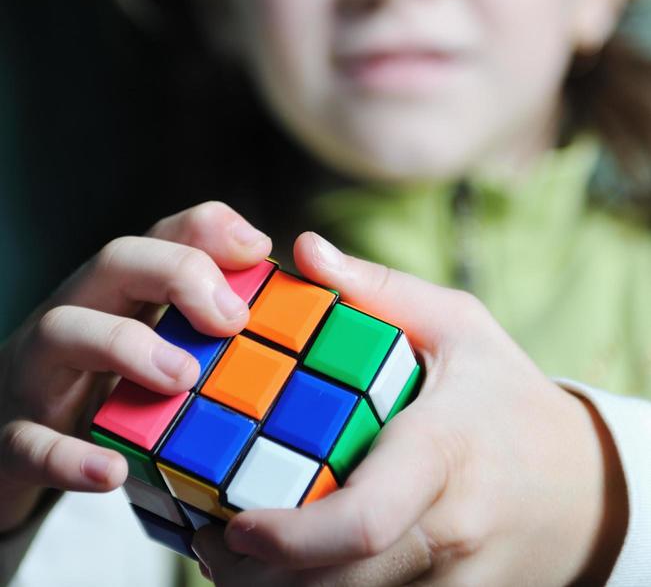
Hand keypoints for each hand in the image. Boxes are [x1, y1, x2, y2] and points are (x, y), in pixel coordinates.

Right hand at [0, 202, 270, 532]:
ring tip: (183, 378)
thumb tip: (279, 266)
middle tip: (231, 319)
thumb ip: (217, 312)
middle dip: (178, 273)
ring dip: (126, 347)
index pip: (164, 233)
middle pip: (117, 259)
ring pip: (62, 329)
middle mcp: (80, 312)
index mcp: (122, 289)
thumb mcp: (160, 342)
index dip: (210, 232)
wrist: (12, 447)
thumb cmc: (105, 386)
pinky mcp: (14, 437)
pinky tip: (111, 470)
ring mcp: (41, 371)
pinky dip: (69, 455)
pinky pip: (29, 440)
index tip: (259, 252)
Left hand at [193, 233, 627, 586]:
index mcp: (443, 451)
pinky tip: (287, 569)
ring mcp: (451, 581)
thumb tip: (306, 250)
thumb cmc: (506, 395)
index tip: (237, 525)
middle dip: (260, 577)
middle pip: (339, 584)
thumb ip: (377, 289)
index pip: (366, 519)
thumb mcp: (457, 324)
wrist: (582, 485)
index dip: (293, 537)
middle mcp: (448, 528)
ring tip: (233, 553)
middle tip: (211, 539)